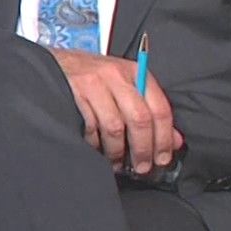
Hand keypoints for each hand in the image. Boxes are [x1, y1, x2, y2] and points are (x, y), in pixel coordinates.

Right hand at [44, 48, 182, 175]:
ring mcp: (94, 83)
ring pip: (114, 126)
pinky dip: (96, 144)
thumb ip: (150, 112)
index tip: (163, 158)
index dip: (164, 138)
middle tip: (142, 167)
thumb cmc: (95, 78)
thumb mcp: (126, 87)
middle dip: (143, 148)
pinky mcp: (74, 94)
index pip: (159, 108)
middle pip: (139, 119)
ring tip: (118, 162)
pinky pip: (90, 128)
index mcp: (136, 72)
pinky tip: (98, 150)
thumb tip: (175, 141)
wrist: (56, 63)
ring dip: (118, 151)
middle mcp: (116, 75)